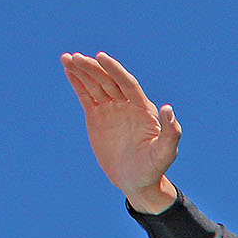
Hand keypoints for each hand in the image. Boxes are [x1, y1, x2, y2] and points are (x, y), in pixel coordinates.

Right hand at [61, 51, 181, 213]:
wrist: (136, 180)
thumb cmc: (154, 168)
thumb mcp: (165, 153)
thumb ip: (171, 132)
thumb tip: (168, 108)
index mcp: (143, 108)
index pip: (128, 83)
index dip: (115, 70)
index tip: (100, 57)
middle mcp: (127, 104)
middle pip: (109, 81)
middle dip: (93, 68)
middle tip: (77, 57)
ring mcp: (111, 109)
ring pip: (95, 85)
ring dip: (82, 71)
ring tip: (67, 58)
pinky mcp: (97, 116)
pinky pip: (86, 96)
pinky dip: (77, 83)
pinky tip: (68, 70)